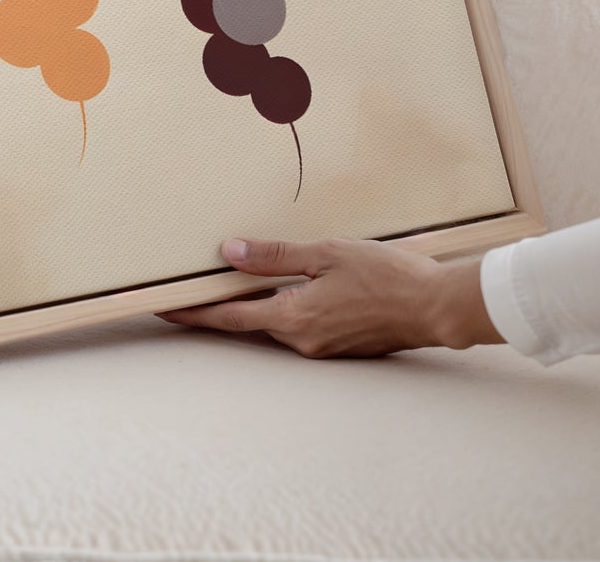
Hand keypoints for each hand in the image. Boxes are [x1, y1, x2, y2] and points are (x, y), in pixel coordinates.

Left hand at [155, 237, 502, 358]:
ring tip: (226, 283)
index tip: (163, 309)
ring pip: (273, 323)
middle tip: (186, 293)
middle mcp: (303, 340)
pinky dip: (279, 308)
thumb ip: (276, 256)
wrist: (436, 307)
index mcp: (294, 318)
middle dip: (216, 308)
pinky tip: (278, 290)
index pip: (228, 317)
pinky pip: (297, 325)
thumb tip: (230, 253)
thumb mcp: (326, 254)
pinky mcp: (339, 343)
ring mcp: (322, 346)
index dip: (193, 313)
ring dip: (250, 306)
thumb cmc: (386, 276)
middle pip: (247, 322)